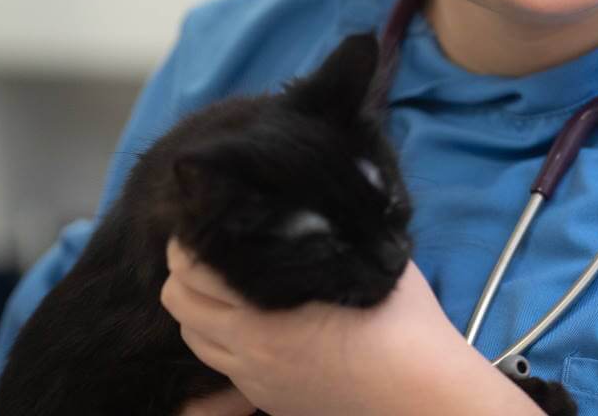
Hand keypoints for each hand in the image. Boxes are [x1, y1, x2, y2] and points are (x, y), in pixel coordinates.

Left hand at [160, 237, 461, 415]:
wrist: (418, 396)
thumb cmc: (402, 324)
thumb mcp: (370, 261)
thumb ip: (334, 232)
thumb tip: (311, 201)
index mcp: (264, 314)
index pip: (193, 272)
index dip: (189, 241)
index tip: (206, 217)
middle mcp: (248, 350)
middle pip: (180, 305)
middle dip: (185, 271)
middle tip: (209, 244)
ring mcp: (255, 380)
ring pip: (193, 339)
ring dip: (197, 307)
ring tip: (223, 280)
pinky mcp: (267, 401)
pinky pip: (220, 367)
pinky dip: (218, 338)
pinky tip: (247, 319)